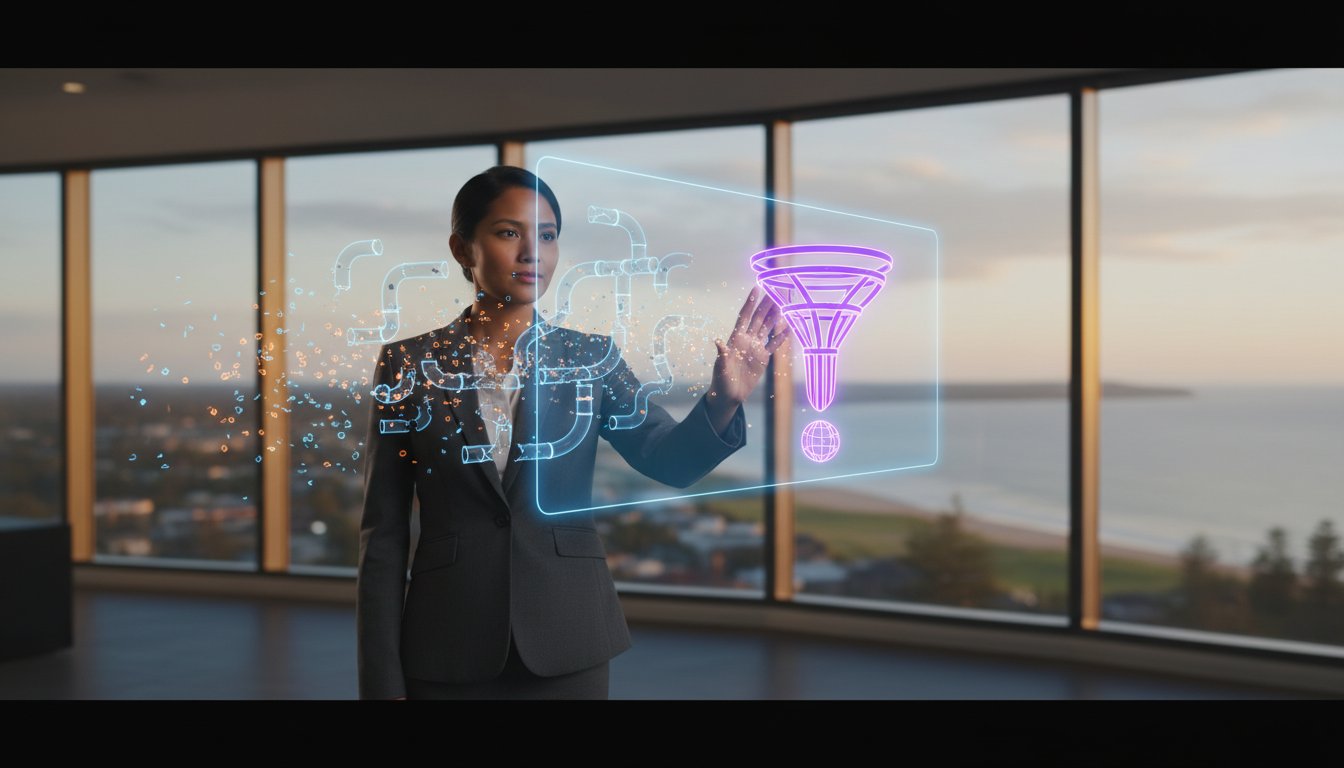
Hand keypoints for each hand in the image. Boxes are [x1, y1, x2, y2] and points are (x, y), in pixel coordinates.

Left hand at [705, 287, 790, 432]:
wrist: (729, 395)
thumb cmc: (721, 381)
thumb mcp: (721, 368)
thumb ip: (722, 355)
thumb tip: (718, 342)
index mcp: (735, 339)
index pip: (744, 316)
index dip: (750, 302)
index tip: (756, 288)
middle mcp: (746, 340)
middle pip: (758, 318)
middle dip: (766, 305)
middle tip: (775, 291)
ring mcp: (755, 348)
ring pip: (766, 328)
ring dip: (774, 316)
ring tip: (782, 304)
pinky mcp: (762, 358)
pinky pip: (773, 344)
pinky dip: (780, 337)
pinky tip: (788, 328)